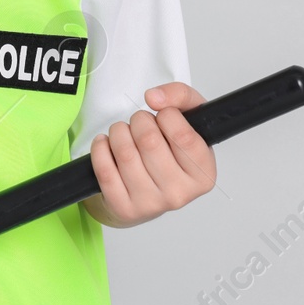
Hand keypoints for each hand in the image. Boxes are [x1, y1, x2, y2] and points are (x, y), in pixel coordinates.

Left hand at [87, 82, 215, 227]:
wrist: (147, 191)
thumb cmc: (171, 153)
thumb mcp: (188, 120)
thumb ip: (181, 96)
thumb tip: (154, 97)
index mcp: (202, 173)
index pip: (183, 135)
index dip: (167, 115)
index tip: (164, 116)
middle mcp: (180, 193)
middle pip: (149, 140)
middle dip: (139, 120)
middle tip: (140, 123)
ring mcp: (151, 204)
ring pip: (125, 152)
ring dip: (119, 131)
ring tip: (124, 133)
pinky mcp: (124, 208)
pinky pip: (104, 169)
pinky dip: (101, 148)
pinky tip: (107, 144)